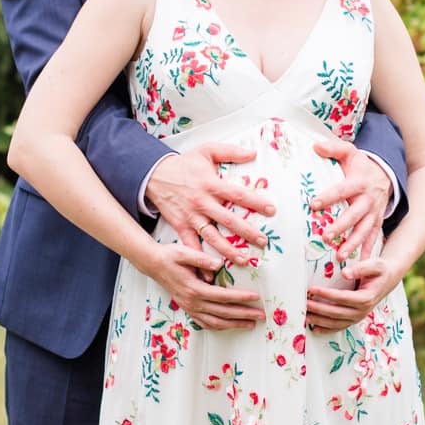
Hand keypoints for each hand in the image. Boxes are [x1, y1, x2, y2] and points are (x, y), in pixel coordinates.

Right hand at [139, 241, 264, 330]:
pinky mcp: (188, 309)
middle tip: (261, 315)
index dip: (241, 297)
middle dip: (244, 315)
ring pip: (216, 322)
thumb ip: (201, 258)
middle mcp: (192, 302)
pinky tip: (230, 325)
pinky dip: (220, 327)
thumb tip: (219, 264)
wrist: (153, 264)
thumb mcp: (184, 252)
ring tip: (251, 324)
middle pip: (223, 312)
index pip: (223, 296)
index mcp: (194, 288)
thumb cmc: (170, 256)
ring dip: (235, 324)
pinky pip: (206, 323)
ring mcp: (189, 307)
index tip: (256, 297)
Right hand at [143, 143, 267, 266]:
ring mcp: (191, 216)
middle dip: (246, 232)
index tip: (271, 211)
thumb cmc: (184, 164)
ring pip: (212, 236)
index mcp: (211, 184)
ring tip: (244, 260)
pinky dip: (199, 260)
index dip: (255, 202)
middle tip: (262, 242)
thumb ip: (230, 151)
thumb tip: (252, 152)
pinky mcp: (181, 226)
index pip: (237, 195)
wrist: (153, 174)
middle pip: (228, 219)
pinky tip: (209, 273)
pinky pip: (191, 246)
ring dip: (228, 250)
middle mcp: (202, 202)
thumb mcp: (206, 151)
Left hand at [306, 256, 402, 331]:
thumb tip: (345, 273)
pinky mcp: (354, 319)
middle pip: (338, 312)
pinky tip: (314, 329)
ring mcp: (358, 317)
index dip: (327, 295)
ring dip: (320, 321)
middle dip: (319, 309)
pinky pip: (340, 327)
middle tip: (303, 304)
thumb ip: (361, 268)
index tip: (312, 289)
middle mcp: (363, 311)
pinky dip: (326, 329)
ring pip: (337, 322)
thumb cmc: (379, 271)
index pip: (344, 298)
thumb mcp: (375, 265)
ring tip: (304, 316)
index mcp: (367, 298)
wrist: (387, 280)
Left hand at [309, 138, 391, 262]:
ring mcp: (374, 213)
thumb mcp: (349, 151)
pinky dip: (366, 252)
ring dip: (353, 244)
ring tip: (339, 256)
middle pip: (354, 215)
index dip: (329, 196)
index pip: (342, 190)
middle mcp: (368, 200)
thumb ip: (333, 148)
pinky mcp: (377, 222)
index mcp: (359, 182)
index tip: (313, 203)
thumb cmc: (360, 164)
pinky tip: (358, 266)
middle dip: (341, 227)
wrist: (386, 174)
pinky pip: (373, 239)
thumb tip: (315, 146)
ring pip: (364, 231)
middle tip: (326, 237)